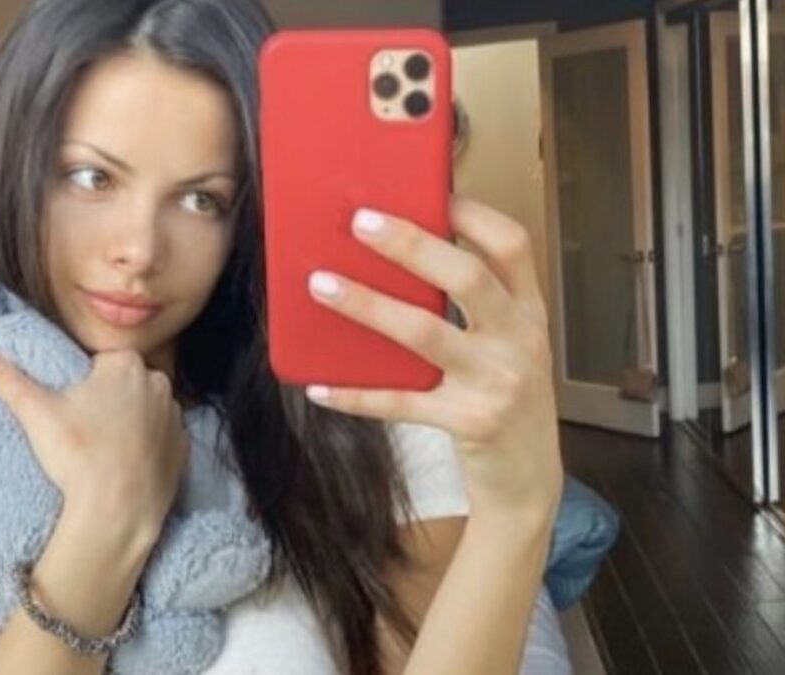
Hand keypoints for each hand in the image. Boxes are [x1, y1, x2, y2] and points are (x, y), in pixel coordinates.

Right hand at [0, 346, 189, 546]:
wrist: (116, 512)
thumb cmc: (76, 455)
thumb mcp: (34, 411)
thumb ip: (2, 376)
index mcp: (126, 364)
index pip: (100, 363)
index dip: (83, 386)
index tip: (71, 411)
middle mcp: (159, 383)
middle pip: (124, 385)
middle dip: (107, 401)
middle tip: (82, 432)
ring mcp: (175, 417)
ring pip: (145, 410)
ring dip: (129, 423)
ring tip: (102, 451)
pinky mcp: (184, 450)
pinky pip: (162, 440)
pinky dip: (147, 448)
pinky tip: (126, 466)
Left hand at [303, 196, 562, 519]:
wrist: (529, 481)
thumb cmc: (503, 398)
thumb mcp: (506, 346)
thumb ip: (472, 307)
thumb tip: (397, 259)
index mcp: (529, 312)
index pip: (512, 245)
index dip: (472, 214)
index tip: (430, 192)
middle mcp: (519, 340)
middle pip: (466, 277)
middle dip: (410, 245)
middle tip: (359, 222)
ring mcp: (497, 382)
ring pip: (425, 332)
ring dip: (367, 305)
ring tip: (320, 285)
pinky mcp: (469, 423)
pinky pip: (400, 401)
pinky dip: (355, 393)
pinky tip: (318, 386)